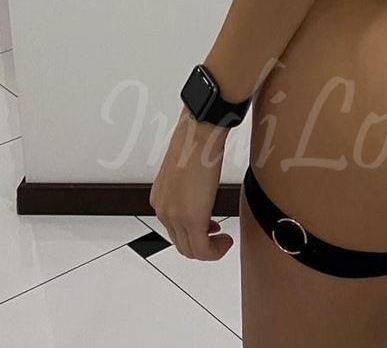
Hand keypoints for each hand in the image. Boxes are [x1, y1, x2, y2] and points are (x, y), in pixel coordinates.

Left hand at [148, 104, 234, 259]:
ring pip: (191, 251)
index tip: (209, 229)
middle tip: (219, 238)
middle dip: (203, 245)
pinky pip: (202, 251)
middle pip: (181, 244)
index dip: (194, 234)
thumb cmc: (194, 141)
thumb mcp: (185, 169)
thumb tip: (200, 188)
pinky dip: (216, 252)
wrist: (199, 133)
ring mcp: (175, 216)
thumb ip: (187, 186)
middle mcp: (163, 210)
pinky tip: (226, 241)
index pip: (174, 230)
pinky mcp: (191, 219)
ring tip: (224, 240)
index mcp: (160, 198)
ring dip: (211, 250)